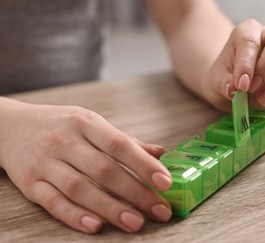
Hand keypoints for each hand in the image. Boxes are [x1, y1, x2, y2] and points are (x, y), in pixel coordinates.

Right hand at [0, 99, 172, 233]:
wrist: (11, 126)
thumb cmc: (61, 125)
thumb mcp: (91, 123)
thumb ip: (125, 140)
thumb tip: (160, 153)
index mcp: (86, 123)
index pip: (119, 144)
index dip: (144, 164)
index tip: (165, 182)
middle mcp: (65, 141)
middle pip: (104, 170)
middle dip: (135, 192)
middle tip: (160, 210)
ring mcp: (46, 162)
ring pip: (80, 188)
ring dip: (110, 208)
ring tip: (136, 223)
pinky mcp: (30, 183)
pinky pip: (53, 202)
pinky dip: (74, 215)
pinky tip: (96, 226)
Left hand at [201, 19, 264, 111]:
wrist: (235, 87)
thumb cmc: (225, 78)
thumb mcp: (215, 81)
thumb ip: (222, 83)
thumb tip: (232, 90)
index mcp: (247, 32)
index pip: (250, 41)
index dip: (247, 64)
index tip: (241, 87)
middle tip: (255, 91)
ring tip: (264, 101)